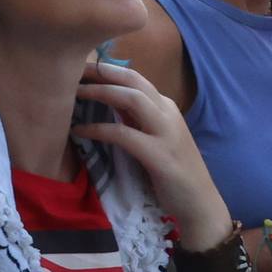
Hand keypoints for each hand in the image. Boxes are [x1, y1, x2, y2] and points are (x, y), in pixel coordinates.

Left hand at [69, 58, 226, 234]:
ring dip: (100, 92)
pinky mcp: (159, 155)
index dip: (106, 70)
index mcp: (165, 107)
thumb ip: (135, 120)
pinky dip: (99, 129)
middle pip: (132, 79)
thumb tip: (104, 104)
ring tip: (73, 93)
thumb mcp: (153, 138)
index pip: (134, 78)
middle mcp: (167, 113)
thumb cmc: (172, 173)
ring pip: (131, 98)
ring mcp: (166, 133)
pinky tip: (80, 130)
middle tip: (72, 70)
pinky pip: (123, 134)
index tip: (80, 67)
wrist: (199, 204)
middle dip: (100, 71)